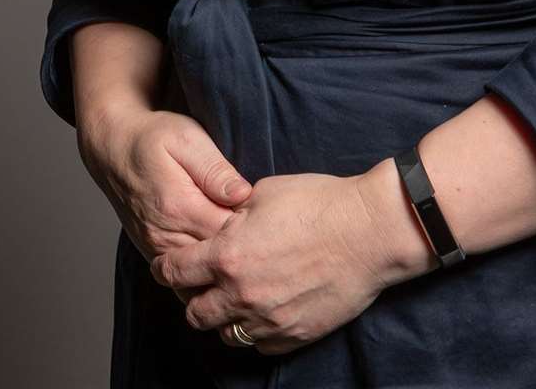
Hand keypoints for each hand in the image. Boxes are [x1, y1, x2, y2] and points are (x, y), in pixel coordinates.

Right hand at [77, 104, 253, 264]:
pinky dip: (203, 275)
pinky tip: (220, 261)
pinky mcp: (152, 252)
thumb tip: (243, 195)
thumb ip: (215, 170)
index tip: (268, 216)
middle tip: (263, 233)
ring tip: (245, 247)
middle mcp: (166, 236)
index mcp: (180, 207)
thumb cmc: (153, 137)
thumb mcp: (188, 139)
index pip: (229, 235)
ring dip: (223, 266)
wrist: (112, 146)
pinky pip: (182, 279)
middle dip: (242, 252)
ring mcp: (157, 248)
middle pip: (216, 261)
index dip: (253, 229)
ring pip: (200, 276)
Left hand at [149, 171, 397, 355]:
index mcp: (227, 255)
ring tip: (238, 298)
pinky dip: (256, 330)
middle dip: (194, 297)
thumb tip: (222, 223)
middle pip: (194, 313)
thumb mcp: (266, 192)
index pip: (175, 272)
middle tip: (204, 283)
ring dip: (225, 317)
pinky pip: (259, 344)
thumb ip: (234, 214)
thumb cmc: (320, 203)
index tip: (167, 266)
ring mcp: (267, 320)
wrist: (369, 230)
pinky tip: (266, 309)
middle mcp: (240, 294)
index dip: (166, 268)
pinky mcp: (293, 335)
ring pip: (225, 334)